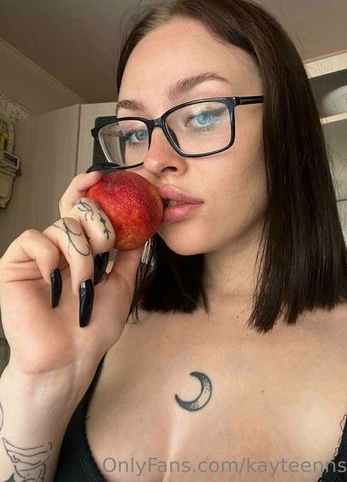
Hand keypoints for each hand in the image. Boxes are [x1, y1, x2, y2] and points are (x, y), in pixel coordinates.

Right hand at [0, 170, 144, 380]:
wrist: (71, 358)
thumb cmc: (94, 327)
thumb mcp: (121, 284)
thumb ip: (128, 254)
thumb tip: (143, 227)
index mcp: (82, 249)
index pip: (82, 208)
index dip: (88, 187)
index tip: (102, 174)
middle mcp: (59, 246)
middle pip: (77, 210)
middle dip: (99, 226)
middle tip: (105, 252)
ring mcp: (38, 255)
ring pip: (62, 227)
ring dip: (82, 256)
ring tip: (83, 286)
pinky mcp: (15, 265)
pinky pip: (34, 239)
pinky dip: (51, 257)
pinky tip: (56, 282)